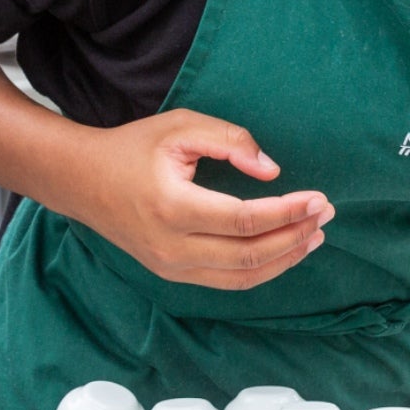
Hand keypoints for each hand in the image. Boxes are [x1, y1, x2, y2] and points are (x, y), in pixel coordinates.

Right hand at [56, 109, 332, 290]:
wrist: (83, 181)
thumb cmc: (134, 148)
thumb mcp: (181, 126)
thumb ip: (230, 141)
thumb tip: (272, 171)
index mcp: (173, 207)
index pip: (245, 220)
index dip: (288, 212)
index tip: (319, 198)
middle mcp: (171, 247)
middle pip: (250, 255)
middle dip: (296, 236)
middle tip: (326, 214)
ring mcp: (170, 267)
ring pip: (242, 277)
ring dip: (285, 259)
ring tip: (316, 235)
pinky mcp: (173, 274)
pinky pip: (227, 282)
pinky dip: (263, 269)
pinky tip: (286, 250)